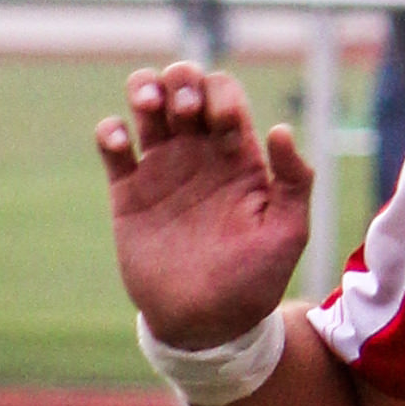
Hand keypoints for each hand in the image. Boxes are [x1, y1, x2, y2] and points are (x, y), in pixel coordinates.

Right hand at [97, 63, 313, 347]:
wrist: (206, 325)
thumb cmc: (254, 282)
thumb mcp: (287, 234)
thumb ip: (293, 181)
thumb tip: (280, 129)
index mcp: (237, 158)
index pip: (225, 97)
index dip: (222, 95)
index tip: (224, 126)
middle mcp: (199, 155)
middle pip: (183, 88)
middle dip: (182, 81)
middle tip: (185, 108)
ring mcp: (162, 171)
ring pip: (145, 104)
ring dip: (144, 88)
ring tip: (148, 104)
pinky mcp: (129, 193)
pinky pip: (112, 145)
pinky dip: (111, 130)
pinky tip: (122, 143)